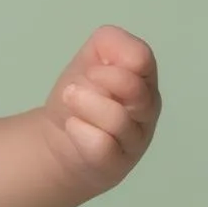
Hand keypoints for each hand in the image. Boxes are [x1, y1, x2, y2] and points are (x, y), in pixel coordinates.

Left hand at [45, 25, 160, 190]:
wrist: (62, 140)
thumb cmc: (82, 95)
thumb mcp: (92, 59)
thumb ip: (109, 43)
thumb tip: (117, 48)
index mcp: (143, 80)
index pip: (140, 58)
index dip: (111, 58)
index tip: (93, 66)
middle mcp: (145, 110)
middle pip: (133, 89)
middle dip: (97, 80)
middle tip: (76, 87)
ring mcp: (133, 139)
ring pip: (117, 119)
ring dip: (84, 104)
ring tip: (70, 103)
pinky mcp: (114, 163)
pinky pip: (101, 146)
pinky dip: (80, 131)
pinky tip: (73, 127)